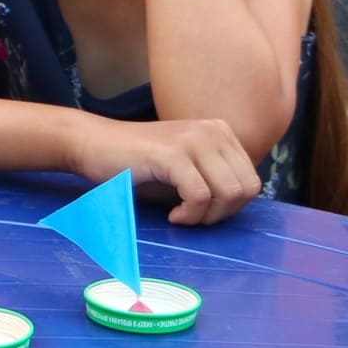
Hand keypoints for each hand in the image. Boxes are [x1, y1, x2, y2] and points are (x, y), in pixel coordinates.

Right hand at [70, 116, 258, 225]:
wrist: (93, 144)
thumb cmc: (137, 165)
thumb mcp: (187, 168)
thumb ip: (215, 179)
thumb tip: (241, 205)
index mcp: (221, 132)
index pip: (253, 182)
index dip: (230, 207)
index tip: (200, 211)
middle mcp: (213, 131)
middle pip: (247, 189)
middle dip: (221, 214)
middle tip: (191, 217)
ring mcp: (194, 139)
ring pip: (229, 194)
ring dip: (205, 217)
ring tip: (181, 216)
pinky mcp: (172, 154)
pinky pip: (200, 196)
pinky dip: (189, 215)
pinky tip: (172, 215)